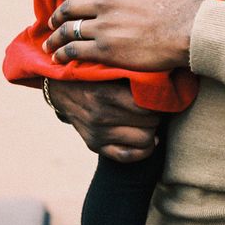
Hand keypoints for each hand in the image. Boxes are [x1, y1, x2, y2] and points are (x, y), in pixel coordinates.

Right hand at [43, 78, 162, 162]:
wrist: (61, 89)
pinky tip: (146, 140)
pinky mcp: (94, 145)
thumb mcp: (108, 68)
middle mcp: (101, 117)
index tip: (159, 96)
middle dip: (157, 115)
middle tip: (155, 108)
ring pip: (144, 141)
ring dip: (151, 131)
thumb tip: (162, 81)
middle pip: (150, 123)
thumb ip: (131, 74)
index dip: (158, 101)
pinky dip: (143, 150)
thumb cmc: (93, 75)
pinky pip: (127, 156)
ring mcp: (97, 134)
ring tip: (148, 121)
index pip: (147, 106)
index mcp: (106, 95)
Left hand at [45, 0, 202, 72]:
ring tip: (50, 45)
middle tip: (51, 22)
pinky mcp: (107, 50)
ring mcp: (104, 28)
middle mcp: (106, 5)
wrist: (192, 31)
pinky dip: (64, 54)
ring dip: (56, 38)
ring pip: (69, 31)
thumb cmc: (185, 1)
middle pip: (70, 8)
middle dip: (57, 15)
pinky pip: (76, 51)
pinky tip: (60, 59)